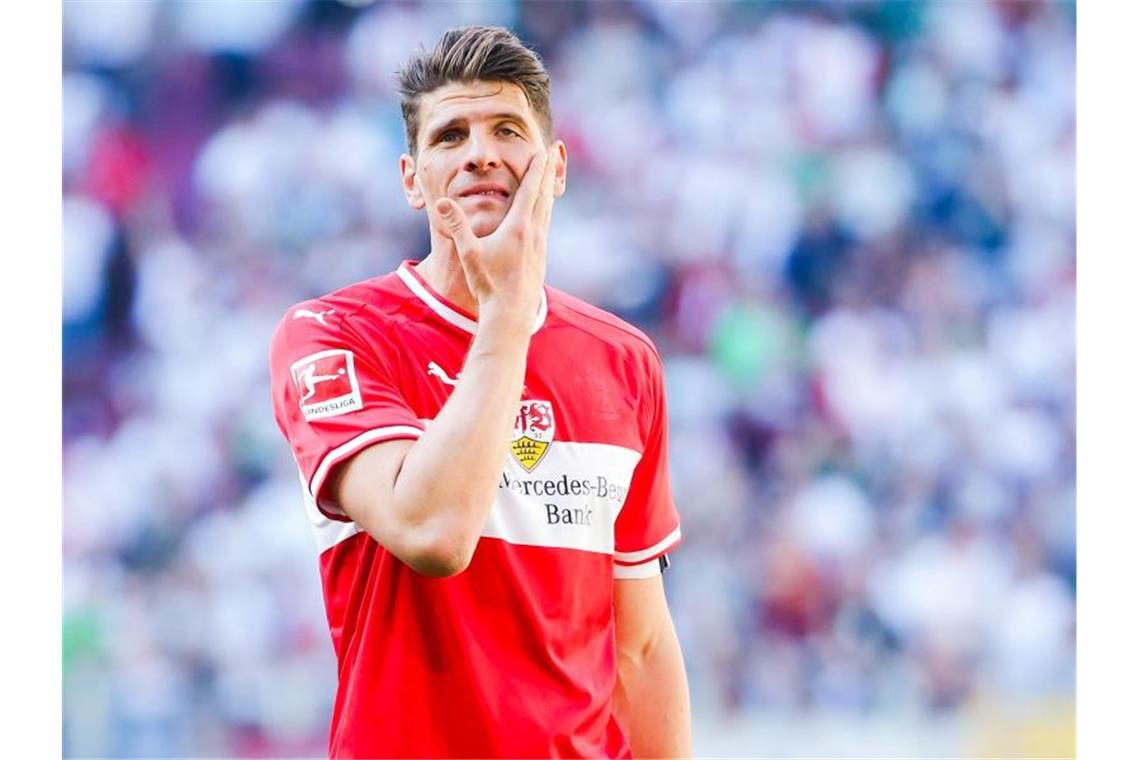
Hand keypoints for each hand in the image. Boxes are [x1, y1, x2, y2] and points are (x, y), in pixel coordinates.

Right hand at [433, 147, 556, 325]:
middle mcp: (534, 233)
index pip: (531, 189)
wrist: (510, 315)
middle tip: (556, 150)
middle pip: (544, 194)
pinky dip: (545, 210)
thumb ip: (456, 226)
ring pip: (547, 210)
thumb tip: (441, 202)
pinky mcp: (540, 257)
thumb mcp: (468, 253)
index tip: (545, 149)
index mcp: (518, 227)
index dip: (538, 167)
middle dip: (548, 171)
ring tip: (552, 175)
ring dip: (549, 189)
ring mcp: (540, 245)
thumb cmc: (489, 284)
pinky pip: (545, 225)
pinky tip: (543, 213)